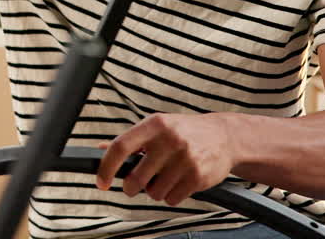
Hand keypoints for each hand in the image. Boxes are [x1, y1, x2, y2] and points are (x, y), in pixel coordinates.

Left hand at [95, 113, 236, 206]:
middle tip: (133, 186)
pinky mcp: (198, 176)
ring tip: (164, 179)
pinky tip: (178, 183)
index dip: (106, 167)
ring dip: (155, 191)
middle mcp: (169, 140)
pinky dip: (171, 196)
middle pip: (137, 177)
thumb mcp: (157, 127)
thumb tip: (100, 149)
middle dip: (131, 187)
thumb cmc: (184, 131)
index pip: (121, 147)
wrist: (224, 136)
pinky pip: (172, 199)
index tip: (101, 181)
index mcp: (154, 124)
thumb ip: (130, 140)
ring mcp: (185, 158)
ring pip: (154, 192)